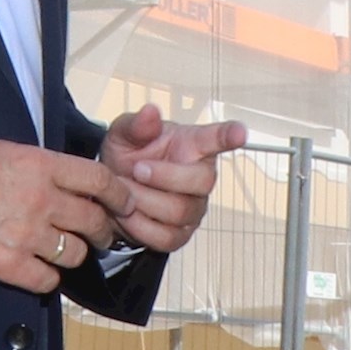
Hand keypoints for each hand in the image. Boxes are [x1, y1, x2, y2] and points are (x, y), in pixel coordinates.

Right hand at [0, 141, 135, 293]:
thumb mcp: (4, 152)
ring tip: (61, 251)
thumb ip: (40, 166)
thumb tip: (67, 178)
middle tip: (100, 235)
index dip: (119, 195)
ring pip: (76, 254)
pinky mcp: (8, 265)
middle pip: (95, 221)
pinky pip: (48, 280)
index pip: (99, 180)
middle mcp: (41, 200)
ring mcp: (26, 235)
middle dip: (103, 231)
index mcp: (41, 166)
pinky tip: (37, 270)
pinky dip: (47, 278)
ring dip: (73, 254)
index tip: (124, 204)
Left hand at [97, 106, 248, 254]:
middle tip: (136, 169)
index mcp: (191, 145)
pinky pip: (166, 237)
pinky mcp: (181, 234)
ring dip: (144, 201)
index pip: (215, 139)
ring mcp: (194, 207)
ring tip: (126, 189)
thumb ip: (137, 125)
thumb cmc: (127, 156)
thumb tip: (150, 112)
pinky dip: (140, 226)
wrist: (111, 192)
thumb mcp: (124, 134)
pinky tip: (129, 212)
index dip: (228, 136)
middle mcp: (200, 176)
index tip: (239, 132)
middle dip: (163, 176)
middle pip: (202, 181)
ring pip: (179, 212)